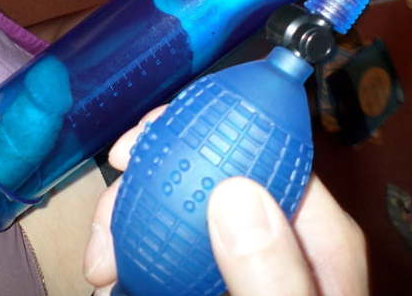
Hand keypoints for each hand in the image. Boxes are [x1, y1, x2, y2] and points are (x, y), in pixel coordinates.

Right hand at [83, 107, 368, 295]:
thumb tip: (232, 189)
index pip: (263, 152)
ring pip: (174, 208)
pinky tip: (107, 279)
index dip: (199, 130)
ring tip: (99, 267)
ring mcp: (234, 261)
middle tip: (107, 207)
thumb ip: (272, 276)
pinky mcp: (201, 281)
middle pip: (206, 174)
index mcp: (312, 237)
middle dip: (148, 180)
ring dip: (127, 223)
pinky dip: (128, 254)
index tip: (137, 147)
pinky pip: (161, 249)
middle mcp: (274, 238)